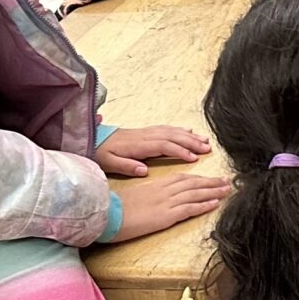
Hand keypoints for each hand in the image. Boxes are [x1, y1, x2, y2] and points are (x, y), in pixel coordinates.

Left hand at [96, 125, 211, 176]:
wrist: (90, 138)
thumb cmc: (100, 153)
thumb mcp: (108, 163)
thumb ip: (126, 166)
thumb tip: (144, 170)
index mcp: (138, 145)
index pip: (164, 146)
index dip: (180, 151)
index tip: (193, 158)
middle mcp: (145, 136)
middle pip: (173, 137)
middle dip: (192, 142)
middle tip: (208, 149)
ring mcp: (146, 132)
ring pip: (172, 131)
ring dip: (190, 136)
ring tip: (205, 141)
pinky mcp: (145, 131)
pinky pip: (167, 128)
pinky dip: (180, 130)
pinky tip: (189, 132)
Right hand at [114, 168, 233, 238]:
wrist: (105, 216)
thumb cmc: (115, 208)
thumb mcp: (134, 195)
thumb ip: (150, 193)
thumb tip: (157, 197)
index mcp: (156, 184)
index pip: (183, 178)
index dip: (199, 178)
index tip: (211, 178)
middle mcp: (164, 191)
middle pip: (193, 183)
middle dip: (212, 182)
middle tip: (228, 181)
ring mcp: (166, 202)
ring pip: (195, 194)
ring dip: (213, 191)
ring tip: (227, 190)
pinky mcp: (166, 216)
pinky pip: (189, 208)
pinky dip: (203, 205)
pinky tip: (215, 204)